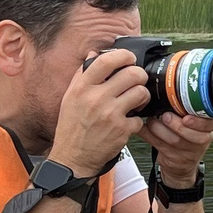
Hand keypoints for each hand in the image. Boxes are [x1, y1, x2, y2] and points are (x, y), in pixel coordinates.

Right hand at [49, 45, 148, 175]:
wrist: (73, 158)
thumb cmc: (71, 127)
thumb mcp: (69, 98)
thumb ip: (82, 75)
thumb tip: (94, 54)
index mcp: (82, 88)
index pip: (107, 60)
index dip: (123, 55)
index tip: (128, 58)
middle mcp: (96, 98)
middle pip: (132, 74)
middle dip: (139, 76)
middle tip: (137, 81)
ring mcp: (111, 114)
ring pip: (141, 92)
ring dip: (142, 96)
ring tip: (136, 100)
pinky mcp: (122, 130)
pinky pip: (140, 117)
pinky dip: (136, 120)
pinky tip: (128, 122)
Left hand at [142, 110, 212, 184]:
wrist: (181, 160)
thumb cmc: (187, 132)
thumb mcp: (195, 118)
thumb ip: (189, 106)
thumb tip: (171, 90)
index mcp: (209, 126)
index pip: (212, 123)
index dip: (199, 122)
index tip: (186, 118)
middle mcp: (201, 139)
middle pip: (194, 135)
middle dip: (177, 126)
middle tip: (166, 116)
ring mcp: (187, 151)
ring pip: (175, 141)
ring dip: (160, 129)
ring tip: (152, 121)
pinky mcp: (172, 157)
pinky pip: (158, 145)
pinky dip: (147, 134)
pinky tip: (143, 127)